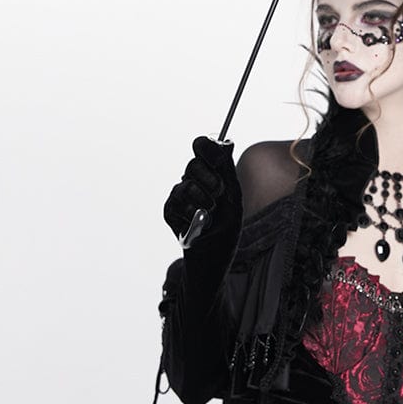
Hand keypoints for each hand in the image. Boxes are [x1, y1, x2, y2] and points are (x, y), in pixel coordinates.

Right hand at [163, 136, 241, 251]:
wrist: (212, 261)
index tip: (216, 158)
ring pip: (185, 185)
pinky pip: (175, 204)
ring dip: (202, 202)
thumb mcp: (233, 199)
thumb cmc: (226, 230)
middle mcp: (193, 180)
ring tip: (209, 215)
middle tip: (218, 195)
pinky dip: (190, 215)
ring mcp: (179, 195)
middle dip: (210, 180)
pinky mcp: (169, 211)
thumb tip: (228, 142)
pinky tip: (196, 225)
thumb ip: (227, 171)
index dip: (207, 147)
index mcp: (211, 173)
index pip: (202, 147)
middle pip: (194, 164)